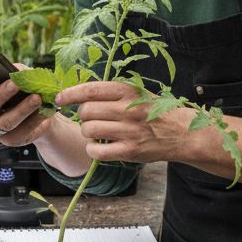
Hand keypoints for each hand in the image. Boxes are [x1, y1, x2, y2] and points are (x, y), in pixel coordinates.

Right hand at [0, 64, 50, 146]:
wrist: (40, 111)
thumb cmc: (24, 89)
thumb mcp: (20, 76)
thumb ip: (18, 72)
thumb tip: (20, 72)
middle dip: (1, 94)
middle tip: (14, 83)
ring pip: (6, 121)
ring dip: (22, 109)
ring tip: (36, 98)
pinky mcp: (10, 139)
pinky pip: (22, 130)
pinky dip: (36, 119)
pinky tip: (45, 110)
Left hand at [54, 82, 191, 163]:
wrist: (182, 132)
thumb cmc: (155, 111)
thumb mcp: (137, 93)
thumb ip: (112, 93)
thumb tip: (79, 95)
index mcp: (128, 91)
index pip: (91, 90)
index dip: (70, 94)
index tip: (59, 99)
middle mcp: (128, 109)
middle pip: (86, 111)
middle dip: (83, 116)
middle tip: (91, 119)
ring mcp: (128, 131)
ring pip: (87, 130)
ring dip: (86, 133)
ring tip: (97, 133)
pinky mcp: (129, 151)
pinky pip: (96, 151)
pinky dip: (92, 150)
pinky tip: (98, 147)